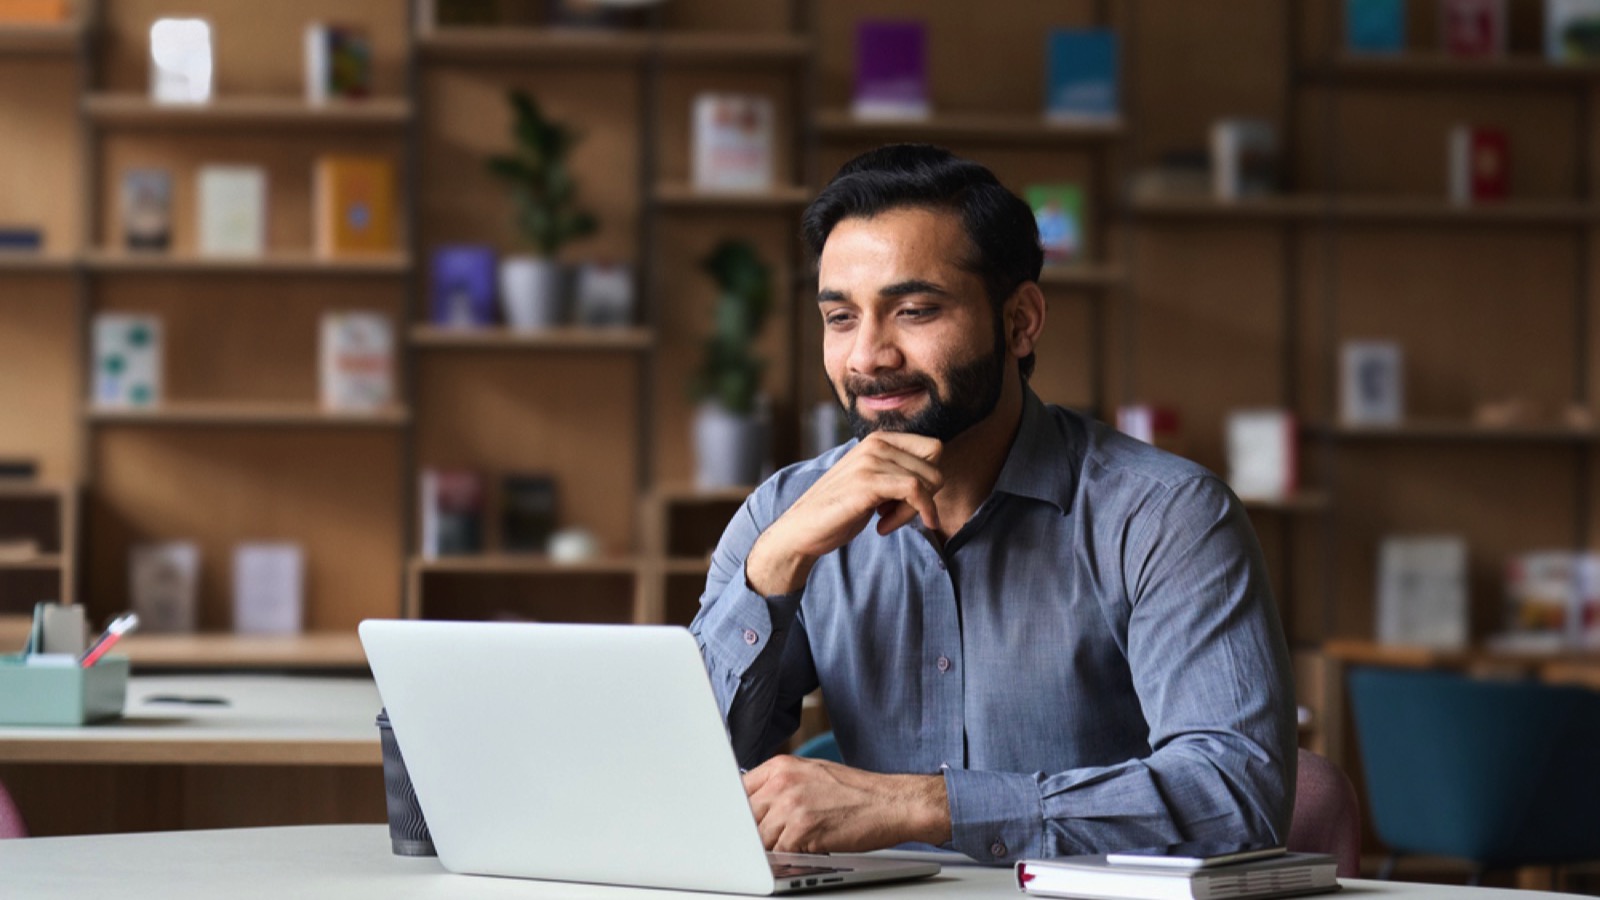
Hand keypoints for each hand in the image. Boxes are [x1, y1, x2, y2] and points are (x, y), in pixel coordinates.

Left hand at [743, 755, 950, 853]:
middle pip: (745, 817)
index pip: (738, 790)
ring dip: (772, 848)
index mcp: (781, 766)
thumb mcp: (812, 774)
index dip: (738, 812)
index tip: (738, 824)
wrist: (892, 802)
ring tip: (795, 845)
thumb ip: (781, 785)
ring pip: (758, 839)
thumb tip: (755, 805)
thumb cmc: (857, 792)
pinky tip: (804, 852)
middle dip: (753, 833)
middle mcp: (782, 782)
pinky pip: (778, 853)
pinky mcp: (802, 830)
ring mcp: (790, 806)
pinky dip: (787, 858)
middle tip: (771, 840)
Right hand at [745, 433, 942, 595]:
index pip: (933, 449)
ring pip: (927, 481)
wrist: (801, 528)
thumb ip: (897, 472)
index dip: (929, 479)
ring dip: (913, 511)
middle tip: (896, 515)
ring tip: (885, 521)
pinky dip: (914, 514)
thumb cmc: (838, 509)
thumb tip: (936, 477)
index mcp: (878, 439)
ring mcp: (871, 461)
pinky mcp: (868, 482)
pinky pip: (916, 492)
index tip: (907, 501)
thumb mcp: (872, 482)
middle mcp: (876, 443)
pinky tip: (884, 528)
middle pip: (935, 466)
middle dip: (925, 497)